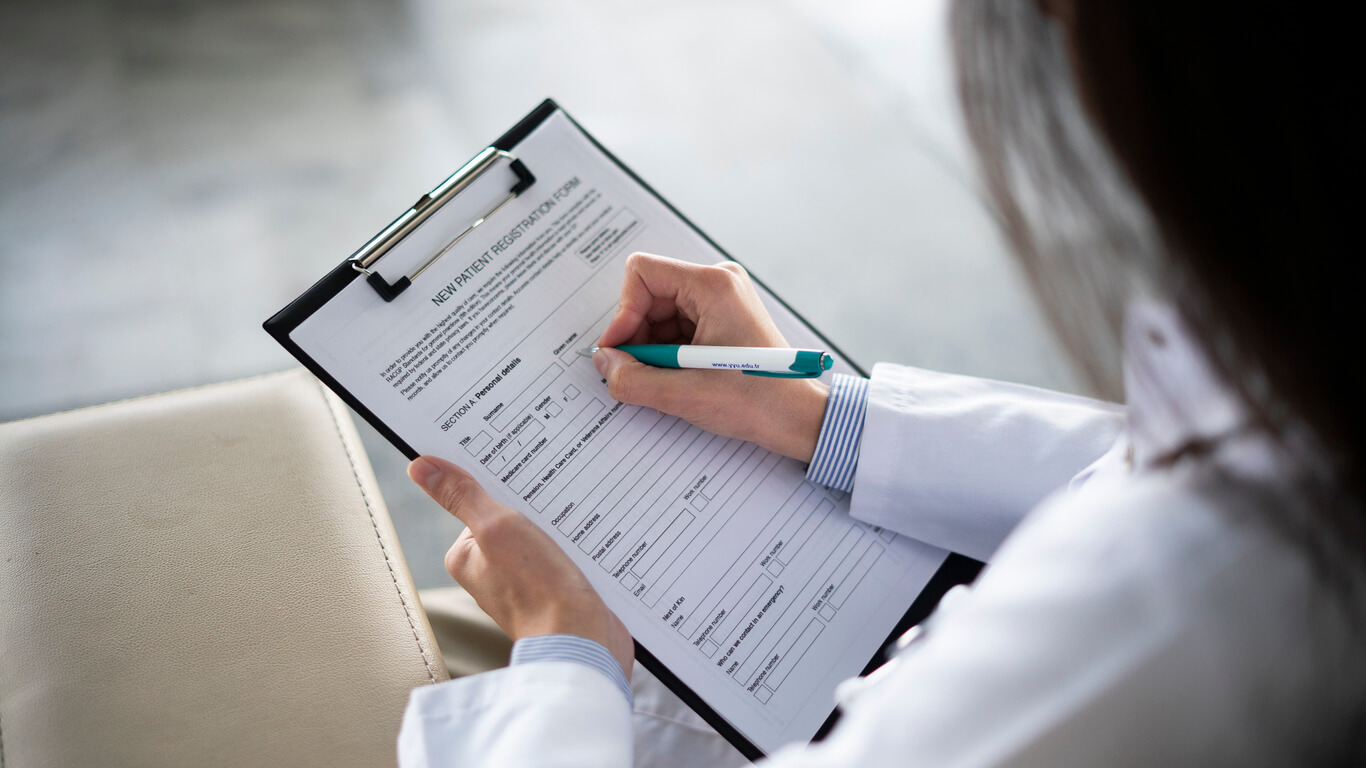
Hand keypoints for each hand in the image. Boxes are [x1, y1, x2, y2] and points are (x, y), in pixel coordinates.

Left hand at [408, 456, 633, 678]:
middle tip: (552, 495)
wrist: (581, 640)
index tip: (520, 466)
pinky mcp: (551, 589)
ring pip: (539, 534)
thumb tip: (419, 466)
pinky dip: (571, 543)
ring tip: (570, 520)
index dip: (500, 482)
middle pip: (511, 517)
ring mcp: (521, 581)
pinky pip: (559, 553)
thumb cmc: (536, 589)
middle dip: (532, 504)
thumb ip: (461, 496)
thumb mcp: (496, 528)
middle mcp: (489, 570)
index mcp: (465, 555)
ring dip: (556, 523)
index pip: (480, 501)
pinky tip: (583, 539)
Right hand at [594, 253, 828, 461]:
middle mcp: (718, 283)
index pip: (642, 273)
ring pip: (660, 314)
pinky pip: (677, 326)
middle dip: (638, 337)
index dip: (623, 314)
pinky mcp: (722, 318)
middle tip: (639, 374)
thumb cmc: (757, 400)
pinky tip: (679, 378)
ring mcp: (722, 299)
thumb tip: (603, 363)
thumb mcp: (683, 395)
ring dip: (653, 349)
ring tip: (668, 381)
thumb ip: (632, 379)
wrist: (798, 417)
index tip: (620, 351)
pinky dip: (668, 353)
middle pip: (649, 295)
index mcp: (713, 286)